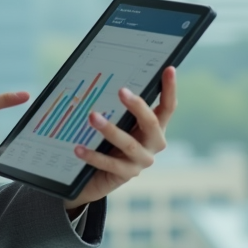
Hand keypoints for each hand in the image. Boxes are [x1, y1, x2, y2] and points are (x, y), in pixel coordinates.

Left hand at [63, 66, 176, 211]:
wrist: (98, 177)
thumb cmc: (108, 142)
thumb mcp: (117, 123)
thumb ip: (118, 108)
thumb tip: (106, 79)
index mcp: (155, 127)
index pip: (168, 107)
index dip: (169, 89)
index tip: (169, 69)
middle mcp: (153, 143)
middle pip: (151, 123)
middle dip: (137, 106)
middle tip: (121, 91)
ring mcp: (142, 161)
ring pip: (128, 144)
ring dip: (109, 129)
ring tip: (92, 116)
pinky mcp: (127, 174)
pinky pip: (109, 164)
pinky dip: (93, 155)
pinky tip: (78, 148)